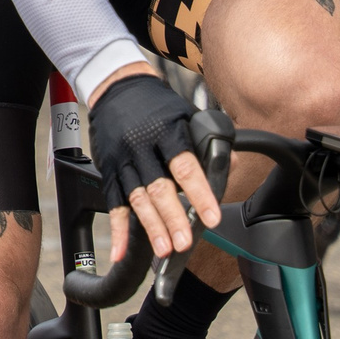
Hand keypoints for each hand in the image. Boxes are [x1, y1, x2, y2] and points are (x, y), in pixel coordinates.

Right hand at [89, 69, 223, 264]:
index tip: (211, 216)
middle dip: (172, 218)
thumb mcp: (186, 114)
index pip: (184, 166)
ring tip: (163, 250)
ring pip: (136, 198)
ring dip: (150, 226)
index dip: (198, 193)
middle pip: (158, 187)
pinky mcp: (109, 171)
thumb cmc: (156, 104)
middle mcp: (142, 147)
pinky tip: (120, 251)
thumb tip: (231, 163)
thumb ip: (206, 140)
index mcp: (167, 132)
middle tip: (185, 242)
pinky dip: (117, 229)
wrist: (116, 87)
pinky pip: (113, 203)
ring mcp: (122, 160)